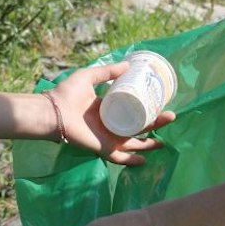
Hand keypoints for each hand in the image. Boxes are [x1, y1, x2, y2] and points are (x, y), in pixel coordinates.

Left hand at [46, 61, 174, 165]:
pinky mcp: (103, 148)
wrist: (53, 111)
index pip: (132, 110)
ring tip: (164, 140)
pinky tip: (145, 161)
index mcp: (109, 109)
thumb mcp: (89, 76)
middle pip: (139, 127)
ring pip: (134, 142)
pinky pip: (120, 157)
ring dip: (149, 142)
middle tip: (171, 116)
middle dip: (156, 124)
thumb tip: (128, 64)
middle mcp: (111, 125)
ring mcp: (108, 137)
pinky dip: (131, 161)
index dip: (147, 108)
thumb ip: (106, 71)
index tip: (162, 102)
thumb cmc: (67, 94)